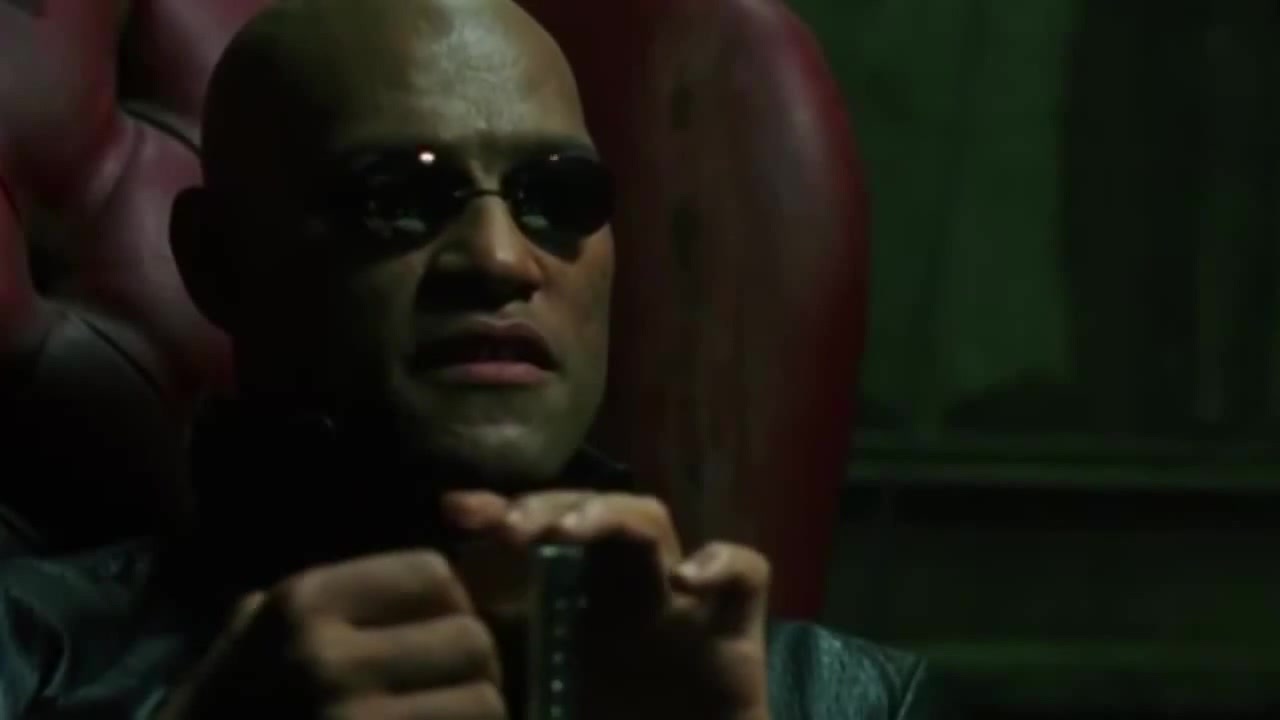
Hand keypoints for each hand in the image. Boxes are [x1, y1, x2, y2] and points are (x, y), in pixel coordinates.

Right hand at [156, 551, 505, 719]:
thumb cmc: (221, 715)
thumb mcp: (253, 635)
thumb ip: (330, 600)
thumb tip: (438, 566)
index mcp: (302, 603)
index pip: (433, 575)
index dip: (445, 608)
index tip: (432, 639)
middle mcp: (328, 658)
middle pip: (471, 640)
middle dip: (469, 670)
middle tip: (444, 694)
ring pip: (485, 703)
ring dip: (473, 717)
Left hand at [446, 490, 772, 719]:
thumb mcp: (528, 705)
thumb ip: (492, 668)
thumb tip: (441, 620)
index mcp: (568, 610)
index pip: (534, 540)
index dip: (499, 513)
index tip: (457, 511)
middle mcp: (619, 597)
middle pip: (591, 512)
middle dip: (552, 506)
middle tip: (513, 527)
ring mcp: (678, 611)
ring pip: (653, 522)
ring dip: (610, 515)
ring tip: (570, 535)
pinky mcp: (735, 637)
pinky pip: (746, 571)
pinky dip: (722, 563)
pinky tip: (689, 580)